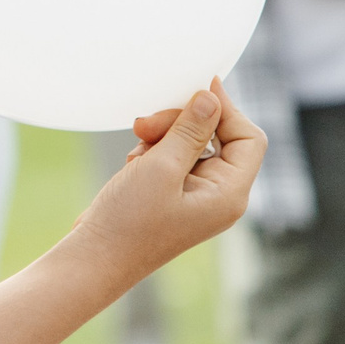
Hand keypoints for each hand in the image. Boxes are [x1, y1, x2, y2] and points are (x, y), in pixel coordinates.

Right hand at [79, 77, 264, 280]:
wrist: (95, 258)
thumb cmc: (129, 220)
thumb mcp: (160, 166)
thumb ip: (189, 129)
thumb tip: (212, 96)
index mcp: (229, 194)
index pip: (249, 138)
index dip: (227, 108)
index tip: (197, 85)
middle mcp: (220, 196)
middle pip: (218, 137)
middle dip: (181, 123)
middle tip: (144, 123)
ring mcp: (197, 197)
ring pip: (191, 144)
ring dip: (162, 136)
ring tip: (135, 148)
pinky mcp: (174, 195)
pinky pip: (173, 158)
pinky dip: (153, 152)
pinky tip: (132, 165)